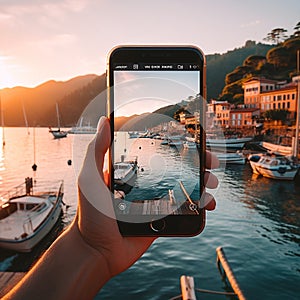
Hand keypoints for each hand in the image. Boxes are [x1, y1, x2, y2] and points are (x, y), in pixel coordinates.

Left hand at [75, 116, 218, 278]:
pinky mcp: (161, 218)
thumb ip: (97, 150)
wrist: (97, 251)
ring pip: (185, 187)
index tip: (194, 141)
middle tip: (211, 162)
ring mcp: (155, 201)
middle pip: (177, 169)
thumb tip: (104, 122)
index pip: (159, 152)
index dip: (178, 146)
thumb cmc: (90, 214)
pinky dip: (199, 205)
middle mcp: (146, 183)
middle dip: (198, 163)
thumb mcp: (90, 178)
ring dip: (203, 183)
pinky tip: (207, 204)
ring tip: (212, 183)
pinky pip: (183, 209)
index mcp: (133, 171)